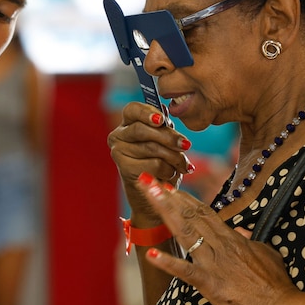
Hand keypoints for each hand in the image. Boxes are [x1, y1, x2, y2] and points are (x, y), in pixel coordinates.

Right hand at [108, 103, 192, 217]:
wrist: (154, 194)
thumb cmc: (160, 161)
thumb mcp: (165, 142)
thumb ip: (164, 127)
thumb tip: (165, 112)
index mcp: (127, 122)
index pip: (132, 109)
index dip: (147, 112)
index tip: (161, 119)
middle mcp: (118, 135)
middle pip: (143, 130)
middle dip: (169, 137)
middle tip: (186, 144)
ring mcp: (118, 152)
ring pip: (152, 148)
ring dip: (174, 157)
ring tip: (184, 165)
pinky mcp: (124, 169)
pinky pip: (153, 164)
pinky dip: (168, 170)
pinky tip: (171, 174)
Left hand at [134, 172, 299, 304]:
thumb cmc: (275, 282)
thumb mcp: (265, 253)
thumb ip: (250, 241)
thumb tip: (242, 233)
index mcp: (231, 237)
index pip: (203, 212)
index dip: (184, 198)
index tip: (169, 187)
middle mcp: (219, 245)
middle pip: (190, 215)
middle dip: (168, 197)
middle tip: (150, 181)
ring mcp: (212, 263)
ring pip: (185, 232)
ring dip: (165, 212)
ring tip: (150, 195)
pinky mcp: (209, 284)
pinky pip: (185, 272)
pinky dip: (168, 263)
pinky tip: (151, 255)